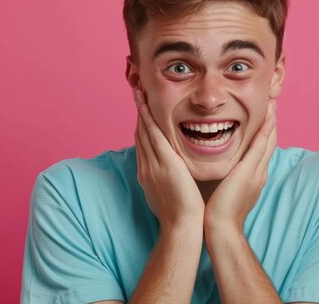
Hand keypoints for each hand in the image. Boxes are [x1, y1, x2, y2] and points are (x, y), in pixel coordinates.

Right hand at [133, 89, 203, 227]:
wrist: (182, 226)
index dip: (141, 125)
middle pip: (139, 134)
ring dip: (140, 110)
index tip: (142, 110)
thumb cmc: (180, 215)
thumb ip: (167, 180)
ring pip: (144, 131)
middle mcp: (146, 166)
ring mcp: (153, 163)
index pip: (143, 144)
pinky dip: (147, 119)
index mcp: (147, 173)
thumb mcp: (168, 194)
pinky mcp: (164, 162)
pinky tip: (145, 106)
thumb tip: (171, 173)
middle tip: (136, 93)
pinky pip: (153, 136)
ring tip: (138, 92)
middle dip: (138, 113)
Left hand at [204, 100, 276, 231]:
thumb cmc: (218, 211)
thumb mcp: (226, 188)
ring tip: (273, 101)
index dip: (264, 130)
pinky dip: (266, 130)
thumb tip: (222, 166)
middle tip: (272, 100)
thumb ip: (227, 175)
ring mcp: (256, 171)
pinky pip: (260, 145)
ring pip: (268, 140)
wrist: (220, 226)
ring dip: (271, 120)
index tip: (264, 113)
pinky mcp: (249, 171)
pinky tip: (268, 116)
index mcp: (253, 175)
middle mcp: (259, 171)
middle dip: (271, 121)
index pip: (261, 147)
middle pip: (269, 140)